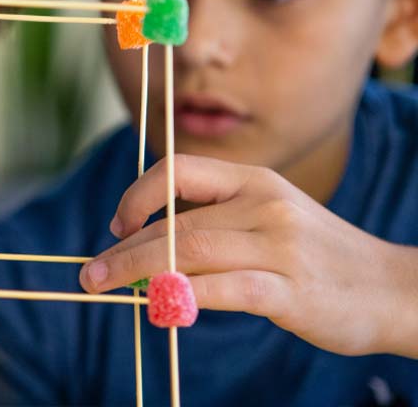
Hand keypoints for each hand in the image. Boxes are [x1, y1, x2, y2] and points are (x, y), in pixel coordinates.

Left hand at [79, 153, 417, 356]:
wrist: (391, 287)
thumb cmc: (315, 253)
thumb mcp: (268, 214)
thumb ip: (216, 219)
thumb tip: (149, 238)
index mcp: (253, 179)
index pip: (179, 169)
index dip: (138, 194)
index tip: (118, 223)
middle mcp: (264, 203)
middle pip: (176, 222)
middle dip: (124, 247)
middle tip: (91, 272)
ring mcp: (279, 245)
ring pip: (190, 253)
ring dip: (139, 272)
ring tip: (107, 286)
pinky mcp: (292, 291)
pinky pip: (225, 290)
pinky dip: (186, 299)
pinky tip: (161, 309)